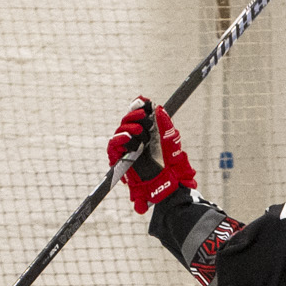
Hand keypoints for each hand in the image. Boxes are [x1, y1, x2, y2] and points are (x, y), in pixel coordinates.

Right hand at [107, 99, 195, 215]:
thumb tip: (159, 109)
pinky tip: (128, 137)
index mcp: (147, 135)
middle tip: (142, 114)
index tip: (142, 101)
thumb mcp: (172, 143)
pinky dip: (119, 140)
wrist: (171, 184)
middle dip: (133, 116)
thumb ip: (165, 126)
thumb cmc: (173, 166)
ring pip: (119, 134)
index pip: (137, 118)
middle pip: (126, 123)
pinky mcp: (121, 161)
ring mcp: (127, 151)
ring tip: (139, 129)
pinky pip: (113, 148)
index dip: (137, 108)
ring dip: (127, 128)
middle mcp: (135, 141)